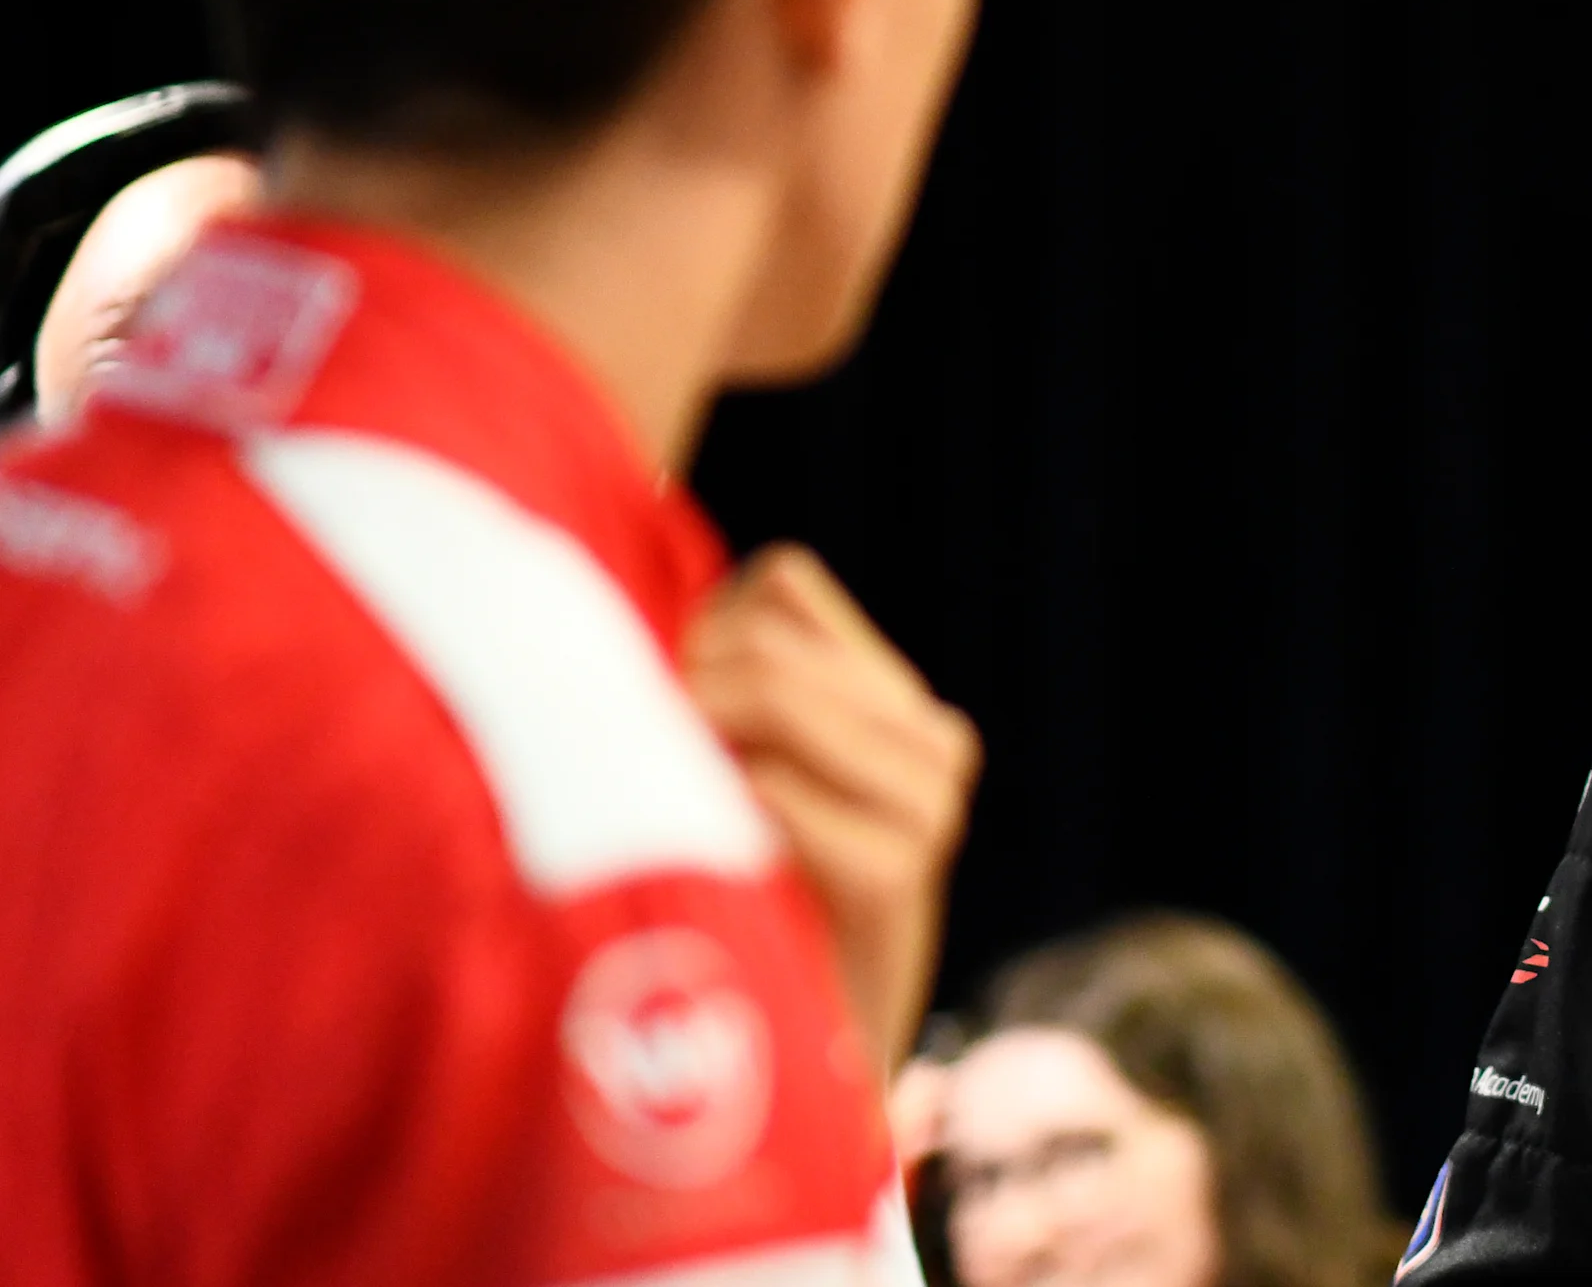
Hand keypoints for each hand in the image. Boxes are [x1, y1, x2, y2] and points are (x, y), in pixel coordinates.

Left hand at [685, 545, 979, 1078]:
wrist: (787, 1077)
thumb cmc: (729, 909)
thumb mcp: (726, 767)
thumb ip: (723, 676)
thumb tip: (675, 552)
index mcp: (899, 703)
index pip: (784, 584)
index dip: (697, 633)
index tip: (655, 718)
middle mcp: (933, 740)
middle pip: (767, 638)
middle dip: (679, 688)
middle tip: (620, 765)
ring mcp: (930, 802)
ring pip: (776, 695)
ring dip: (689, 745)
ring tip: (658, 810)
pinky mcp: (901, 869)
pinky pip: (777, 787)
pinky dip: (720, 814)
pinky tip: (711, 863)